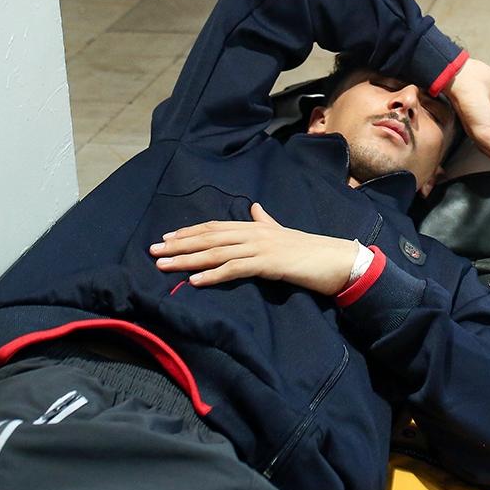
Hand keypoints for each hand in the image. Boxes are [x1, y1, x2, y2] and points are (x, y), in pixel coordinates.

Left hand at [150, 204, 357, 295]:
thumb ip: (266, 221)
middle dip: (179, 245)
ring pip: (217, 252)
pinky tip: (196, 281)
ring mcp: (261, 247)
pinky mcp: (269, 264)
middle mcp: (254, 232)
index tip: (166, 239)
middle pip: (209, 237)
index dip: (189, 232)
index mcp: (255, 226)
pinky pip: (236, 269)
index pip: (215, 227)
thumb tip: (255, 207)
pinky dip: (214, 274)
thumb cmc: (310, 251)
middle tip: (153, 252)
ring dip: (188, 259)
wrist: (336, 259)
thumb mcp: (283, 233)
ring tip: (165, 266)